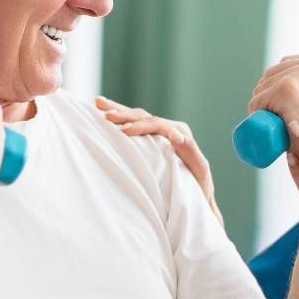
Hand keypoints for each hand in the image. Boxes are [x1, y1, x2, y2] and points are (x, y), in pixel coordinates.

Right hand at [96, 95, 222, 225]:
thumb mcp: (199, 171)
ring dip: (117, 110)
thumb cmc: (198, 187)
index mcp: (181, 133)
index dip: (142, 127)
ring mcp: (160, 132)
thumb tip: (177, 136)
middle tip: (107, 116)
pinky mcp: (151, 138)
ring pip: (136, 117)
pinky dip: (119, 116)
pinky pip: (133, 124)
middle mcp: (170, 128)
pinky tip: (101, 111)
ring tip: (98, 103)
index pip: (158, 125)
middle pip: (144, 117)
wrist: (196, 195)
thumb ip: (191, 152)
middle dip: (125, 115)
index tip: (125, 131)